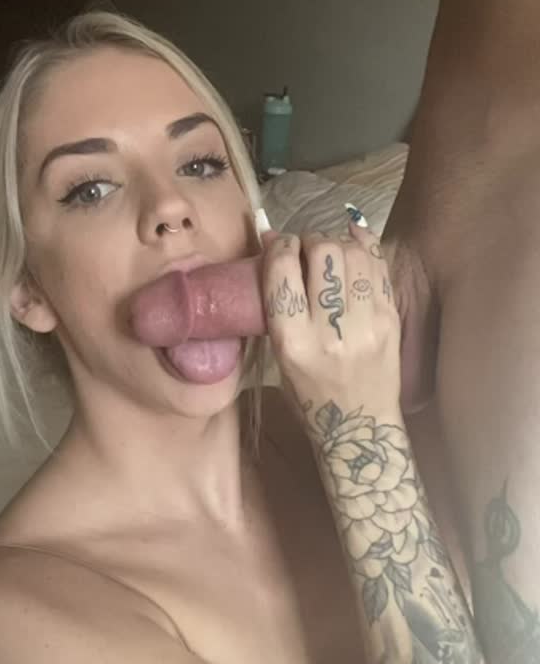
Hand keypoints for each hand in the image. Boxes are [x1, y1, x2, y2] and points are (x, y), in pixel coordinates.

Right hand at [259, 218, 401, 429]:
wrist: (360, 424)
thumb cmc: (311, 393)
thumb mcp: (281, 355)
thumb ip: (278, 302)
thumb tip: (273, 241)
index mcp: (293, 343)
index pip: (282, 273)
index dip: (280, 246)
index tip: (281, 245)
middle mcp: (330, 331)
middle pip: (322, 254)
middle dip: (311, 240)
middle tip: (308, 248)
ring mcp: (366, 323)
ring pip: (353, 253)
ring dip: (338, 242)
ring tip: (330, 252)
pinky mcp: (390, 318)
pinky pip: (378, 265)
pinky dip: (364, 243)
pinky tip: (353, 239)